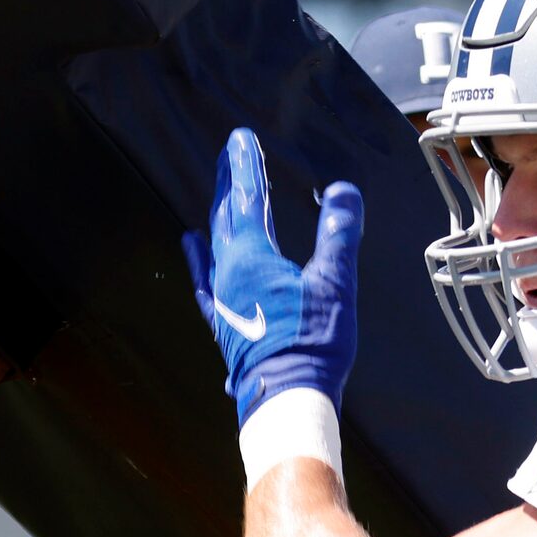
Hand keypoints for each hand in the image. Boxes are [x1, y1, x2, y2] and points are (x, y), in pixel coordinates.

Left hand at [179, 128, 364, 425]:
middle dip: (230, 183)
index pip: (249, 199)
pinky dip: (200, 259)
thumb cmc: (312, 344)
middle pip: (226, 216)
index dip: (246, 166)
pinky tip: (194, 248)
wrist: (287, 398)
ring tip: (221, 196)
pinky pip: (206, 281)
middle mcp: (229, 272)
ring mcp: (223, 299)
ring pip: (215, 245)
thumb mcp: (334, 284)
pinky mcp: (224, 323)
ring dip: (220, 216)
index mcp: (253, 257)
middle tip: (232, 155)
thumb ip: (337, 235)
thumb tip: (342, 190)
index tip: (240, 138)